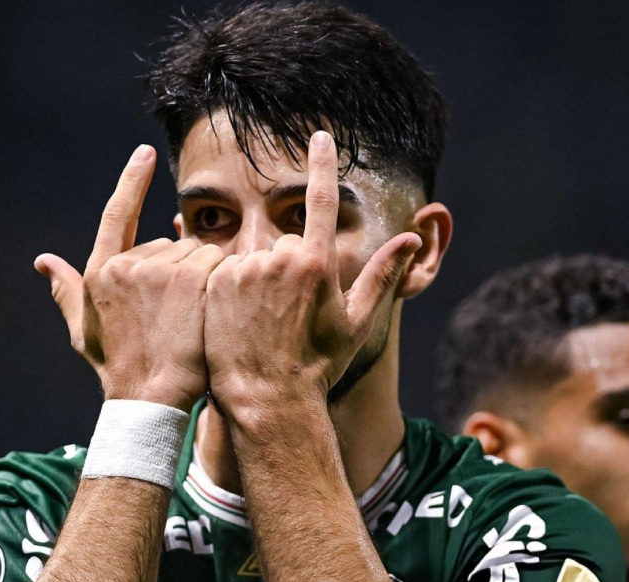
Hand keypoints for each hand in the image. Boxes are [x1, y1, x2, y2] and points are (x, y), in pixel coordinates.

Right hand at [36, 145, 223, 410]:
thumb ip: (66, 291)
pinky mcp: (191, 277)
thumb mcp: (85, 331)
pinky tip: (213, 309)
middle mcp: (125, 265)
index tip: (144, 154)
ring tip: (193, 317)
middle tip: (177, 315)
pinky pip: (217, 262)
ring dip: (202, 277)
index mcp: (99, 272)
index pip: (116, 214)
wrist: (151, 399)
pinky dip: (221, 280)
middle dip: (180, 270)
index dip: (131, 181)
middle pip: (170, 244)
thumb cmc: (119, 369)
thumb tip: (42, 262)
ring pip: (197, 253)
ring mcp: (159, 269)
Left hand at [203, 131, 421, 417]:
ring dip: (258, 279)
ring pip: (255, 257)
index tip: (319, 135)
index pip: (322, 199)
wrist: (265, 399)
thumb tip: (413, 236)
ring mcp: (245, 268)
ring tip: (260, 321)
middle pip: (286, 243)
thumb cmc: (318, 365)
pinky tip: (236, 318)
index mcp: (319, 263)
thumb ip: (384, 275)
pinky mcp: (215, 281)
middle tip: (287, 314)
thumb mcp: (358, 323)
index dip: (321, 163)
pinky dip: (230, 287)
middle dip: (288, 269)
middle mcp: (282, 258)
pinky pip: (225, 269)